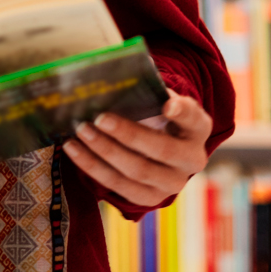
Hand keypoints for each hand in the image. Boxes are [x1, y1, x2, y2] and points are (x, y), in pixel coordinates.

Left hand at [62, 92, 211, 207]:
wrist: (160, 148)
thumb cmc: (153, 114)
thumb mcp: (156, 100)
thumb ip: (144, 91)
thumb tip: (116, 73)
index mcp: (197, 127)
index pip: (193, 118)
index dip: (181, 112)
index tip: (166, 105)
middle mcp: (191, 159)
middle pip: (162, 149)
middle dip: (128, 134)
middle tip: (99, 118)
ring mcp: (173, 183)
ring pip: (137, 171)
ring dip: (105, 151)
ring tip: (81, 131)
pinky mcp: (150, 198)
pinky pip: (119, 186)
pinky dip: (93, 166)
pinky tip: (73, 148)